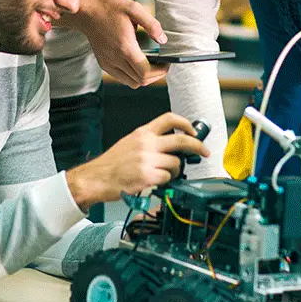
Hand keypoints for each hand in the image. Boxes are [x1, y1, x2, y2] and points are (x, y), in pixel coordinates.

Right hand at [58, 0, 169, 88]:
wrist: (87, 12)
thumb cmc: (111, 8)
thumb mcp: (134, 8)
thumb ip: (151, 24)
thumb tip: (163, 40)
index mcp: (125, 47)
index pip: (145, 72)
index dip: (160, 71)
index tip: (167, 63)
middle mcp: (115, 59)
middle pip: (141, 80)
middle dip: (156, 75)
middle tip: (163, 64)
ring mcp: (108, 63)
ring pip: (132, 83)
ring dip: (145, 78)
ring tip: (152, 65)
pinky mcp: (104, 64)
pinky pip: (122, 78)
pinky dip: (133, 76)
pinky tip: (138, 64)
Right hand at [65, 113, 208, 210]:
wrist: (97, 178)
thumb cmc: (112, 164)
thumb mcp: (130, 142)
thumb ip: (149, 141)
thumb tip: (170, 145)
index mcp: (143, 133)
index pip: (169, 119)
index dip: (186, 124)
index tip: (193, 131)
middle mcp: (147, 144)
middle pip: (182, 141)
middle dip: (197, 147)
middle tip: (203, 152)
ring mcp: (148, 160)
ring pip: (176, 163)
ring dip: (175, 171)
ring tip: (164, 174)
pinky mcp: (148, 176)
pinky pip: (168, 178)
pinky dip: (165, 182)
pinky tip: (155, 182)